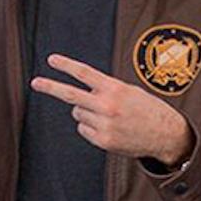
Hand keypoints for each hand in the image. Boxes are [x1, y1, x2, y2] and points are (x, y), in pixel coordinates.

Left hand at [32, 54, 195, 162]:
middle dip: (51, 87)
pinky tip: (108, 127)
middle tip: (35, 82)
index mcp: (114, 88)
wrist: (165, 134)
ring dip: (85, 112)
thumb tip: (77, 98)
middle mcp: (107, 105)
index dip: (66, 66)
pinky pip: (83, 129)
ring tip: (107, 115)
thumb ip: (104, 90)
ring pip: (78, 113)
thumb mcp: (128, 91)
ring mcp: (104, 124)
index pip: (85, 73)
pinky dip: (90, 127)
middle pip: (71, 95)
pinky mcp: (103, 140)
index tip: (52, 60)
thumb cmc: (146, 109)